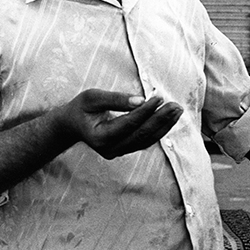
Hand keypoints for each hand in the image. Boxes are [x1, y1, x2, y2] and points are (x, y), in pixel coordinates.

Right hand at [62, 89, 183, 158]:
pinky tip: (168, 119)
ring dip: (164, 125)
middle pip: (140, 135)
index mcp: (99, 137)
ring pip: (146, 140)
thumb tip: (141, 100)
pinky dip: (158, 130)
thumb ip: (115, 99)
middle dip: (160, 119)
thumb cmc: (81, 108)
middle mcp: (109, 149)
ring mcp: (117, 152)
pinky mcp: (124, 150)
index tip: (159, 98)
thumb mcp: (92, 97)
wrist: (72, 125)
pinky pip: (145, 141)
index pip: (128, 124)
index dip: (145, 111)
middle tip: (175, 105)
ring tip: (177, 110)